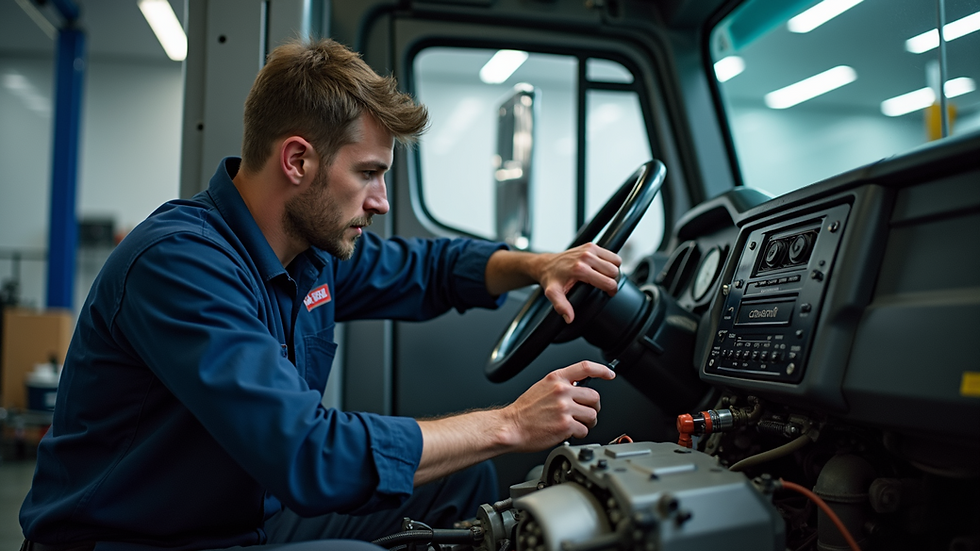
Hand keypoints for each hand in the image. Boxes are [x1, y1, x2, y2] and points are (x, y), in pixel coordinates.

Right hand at [500, 361, 615, 451]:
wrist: (511, 427)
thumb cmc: (524, 411)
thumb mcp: (541, 388)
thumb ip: (560, 385)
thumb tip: (578, 388)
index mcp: (556, 379)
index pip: (585, 367)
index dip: (601, 370)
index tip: (609, 375)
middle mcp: (561, 391)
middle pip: (594, 397)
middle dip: (593, 407)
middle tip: (586, 414)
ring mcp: (564, 408)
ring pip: (592, 414)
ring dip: (588, 422)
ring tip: (577, 424)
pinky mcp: (565, 425)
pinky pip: (584, 430)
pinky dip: (579, 433)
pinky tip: (569, 432)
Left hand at [536, 243, 620, 323]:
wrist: (546, 265)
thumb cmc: (551, 279)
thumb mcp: (553, 294)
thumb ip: (561, 306)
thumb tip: (569, 318)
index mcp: (580, 269)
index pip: (608, 282)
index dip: (611, 291)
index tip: (608, 294)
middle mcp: (586, 257)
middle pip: (614, 272)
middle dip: (612, 281)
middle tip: (605, 286)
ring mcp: (589, 249)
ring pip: (616, 262)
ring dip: (613, 270)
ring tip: (604, 277)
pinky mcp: (591, 245)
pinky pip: (611, 254)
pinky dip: (611, 261)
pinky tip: (602, 268)